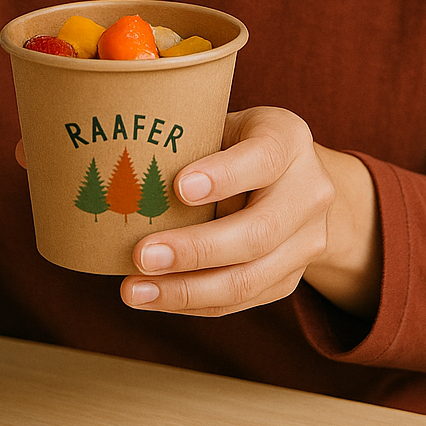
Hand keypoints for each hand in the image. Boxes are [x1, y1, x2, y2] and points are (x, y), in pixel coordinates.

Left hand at [115, 106, 382, 319]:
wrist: (298, 177)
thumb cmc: (238, 143)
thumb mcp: (225, 124)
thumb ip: (190, 142)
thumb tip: (116, 168)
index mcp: (289, 139)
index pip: (262, 158)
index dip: (223, 176)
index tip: (178, 187)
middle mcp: (310, 191)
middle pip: (259, 232)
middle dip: (196, 250)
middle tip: (141, 255)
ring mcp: (308, 241)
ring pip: (249, 278)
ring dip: (187, 290)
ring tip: (135, 289)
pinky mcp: (291, 278)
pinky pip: (241, 300)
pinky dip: (194, 302)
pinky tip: (156, 297)